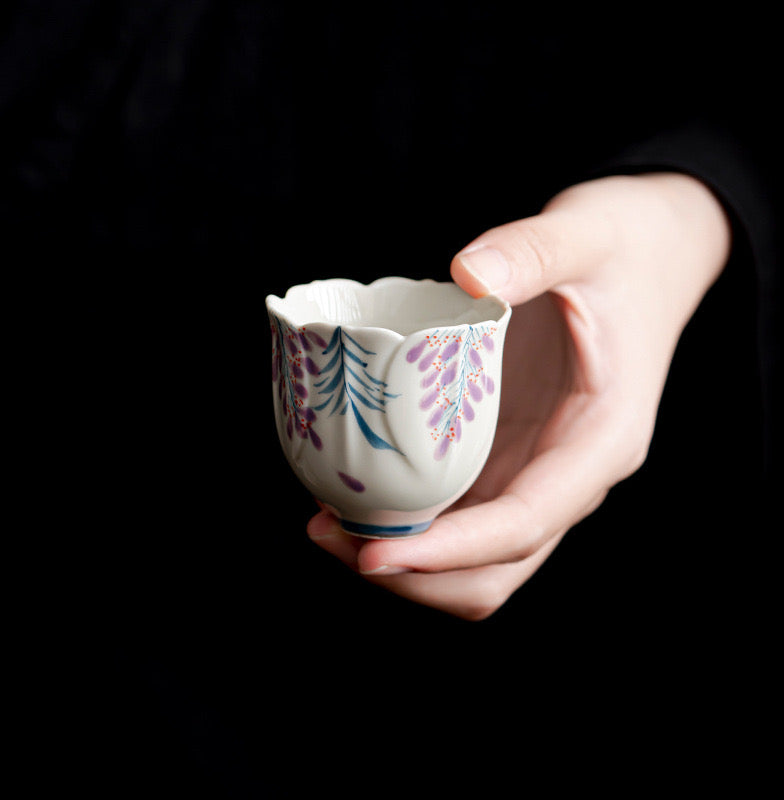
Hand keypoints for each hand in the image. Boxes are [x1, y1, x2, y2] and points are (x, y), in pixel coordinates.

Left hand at [306, 173, 730, 619]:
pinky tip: (361, 495)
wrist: (652, 252)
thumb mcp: (586, 234)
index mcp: (600, 440)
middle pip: (496, 567)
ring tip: (329, 526)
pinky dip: (413, 524)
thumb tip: (467, 273)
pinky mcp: (512, 453)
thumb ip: (532, 250)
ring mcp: (540, 469)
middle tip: (331, 539)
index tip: (374, 555)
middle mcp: (571, 473)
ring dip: (409, 561)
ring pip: (477, 557)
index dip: (450, 552)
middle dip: (416, 576)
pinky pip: (462, 512)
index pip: (525, 523)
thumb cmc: (624, 248)